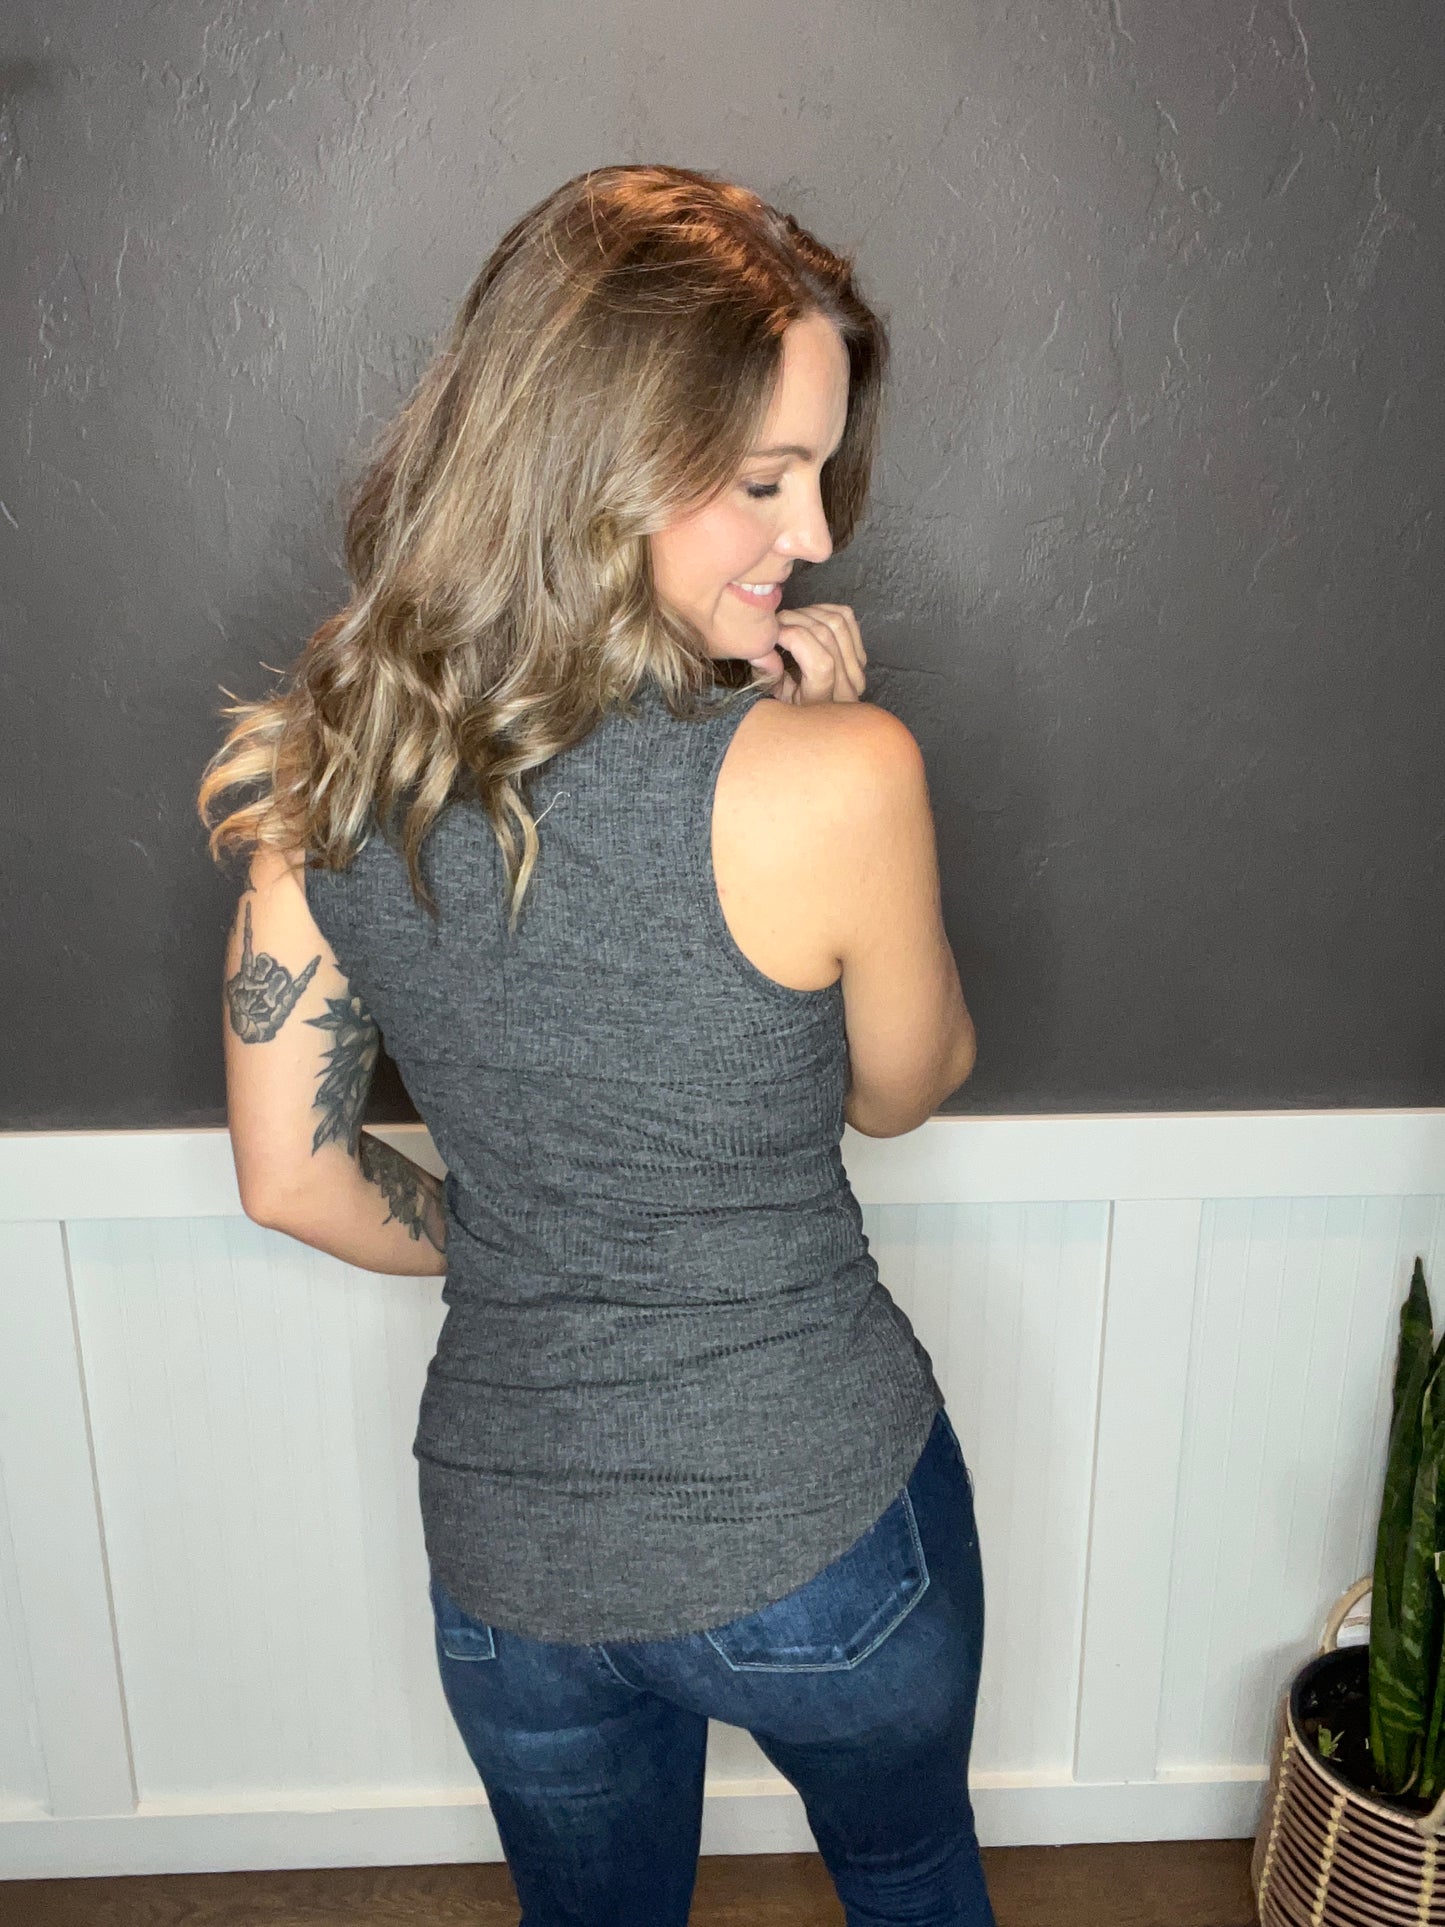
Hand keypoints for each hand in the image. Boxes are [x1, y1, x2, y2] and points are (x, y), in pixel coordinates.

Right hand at [749, 603, 866, 704]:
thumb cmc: (789, 713)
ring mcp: (857, 672)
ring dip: (809, 612)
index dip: (793, 637)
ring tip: (789, 619)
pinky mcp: (861, 658)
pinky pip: (848, 619)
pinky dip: (826, 609)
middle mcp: (846, 688)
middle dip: (795, 619)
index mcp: (823, 703)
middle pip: (826, 635)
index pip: (820, 662)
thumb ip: (766, 675)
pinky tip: (808, 616)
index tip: (771, 633)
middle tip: (775, 622)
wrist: (817, 725)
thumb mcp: (772, 701)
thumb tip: (760, 650)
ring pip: (838, 622)